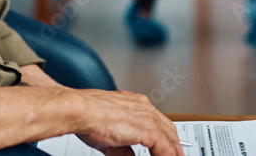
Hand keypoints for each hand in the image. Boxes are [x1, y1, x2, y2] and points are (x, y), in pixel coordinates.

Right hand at [69, 89, 184, 155]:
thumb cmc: (87, 117)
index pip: (158, 122)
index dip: (165, 138)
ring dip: (174, 153)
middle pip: (169, 130)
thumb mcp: (109, 137)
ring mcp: (147, 117)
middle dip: (175, 146)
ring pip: (171, 139)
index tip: (167, 149)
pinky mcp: (148, 129)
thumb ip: (124, 149)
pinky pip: (166, 149)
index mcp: (135, 104)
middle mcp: (144, 107)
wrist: (80, 111)